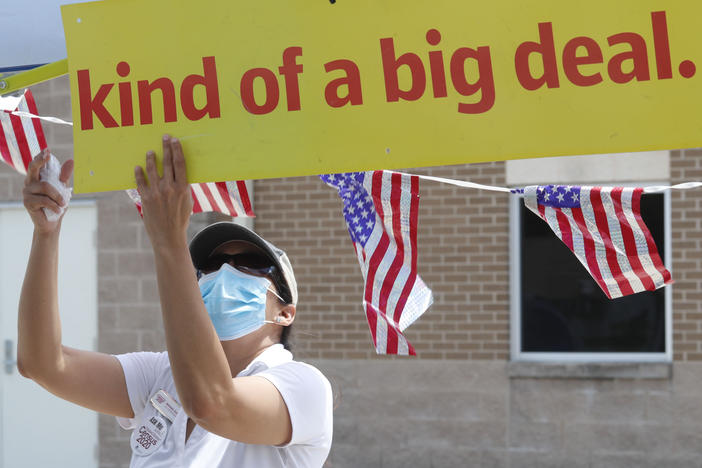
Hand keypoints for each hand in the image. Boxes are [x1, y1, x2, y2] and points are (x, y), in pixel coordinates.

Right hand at [22, 149, 73, 234]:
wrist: (52, 223)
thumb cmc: (56, 204)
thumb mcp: (63, 189)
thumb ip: (64, 176)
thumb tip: (71, 161)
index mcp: (37, 178)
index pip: (37, 164)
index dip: (41, 156)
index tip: (47, 150)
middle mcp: (29, 182)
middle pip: (33, 168)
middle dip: (40, 160)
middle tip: (47, 155)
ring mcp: (26, 192)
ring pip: (45, 186)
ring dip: (58, 196)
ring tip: (62, 204)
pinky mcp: (27, 202)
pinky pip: (45, 200)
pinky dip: (55, 205)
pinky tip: (58, 210)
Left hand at [135, 135, 192, 249]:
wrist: (169, 237)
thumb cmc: (180, 219)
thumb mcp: (187, 202)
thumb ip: (183, 187)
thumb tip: (179, 174)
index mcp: (183, 188)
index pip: (180, 164)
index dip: (177, 150)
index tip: (175, 140)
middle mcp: (170, 188)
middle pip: (167, 162)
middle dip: (166, 148)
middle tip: (164, 137)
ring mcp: (156, 193)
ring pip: (152, 169)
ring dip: (150, 158)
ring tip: (149, 151)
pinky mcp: (145, 199)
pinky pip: (140, 182)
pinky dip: (139, 173)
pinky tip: (138, 167)